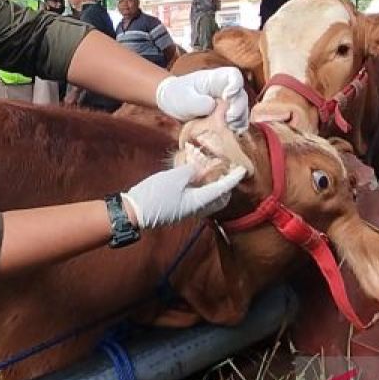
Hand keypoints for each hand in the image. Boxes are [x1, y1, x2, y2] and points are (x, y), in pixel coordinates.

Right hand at [121, 162, 245, 229]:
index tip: (242, 170)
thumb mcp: (174, 178)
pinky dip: (202, 187)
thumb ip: (191, 171)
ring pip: (209, 199)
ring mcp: (188, 210)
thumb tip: (202, 167)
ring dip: (213, 186)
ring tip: (210, 171)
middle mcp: (197, 208)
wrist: (135, 212)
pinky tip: (195, 177)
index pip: (222, 189)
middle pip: (219, 198)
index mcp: (199, 201)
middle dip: (226, 185)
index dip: (233, 178)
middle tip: (227, 170)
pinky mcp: (180, 208)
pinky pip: (198, 198)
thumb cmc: (155, 195)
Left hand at [155, 67, 249, 127]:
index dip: (235, 85)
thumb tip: (213, 106)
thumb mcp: (184, 98)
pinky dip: (235, 128)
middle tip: (227, 119)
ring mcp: (227, 103)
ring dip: (238, 121)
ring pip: (242, 111)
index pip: (234, 76)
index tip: (227, 97)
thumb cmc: (177, 95)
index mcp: (215, 79)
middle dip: (237, 109)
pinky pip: (237, 122)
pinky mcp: (226, 116)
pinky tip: (227, 134)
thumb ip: (198, 102)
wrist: (171, 104)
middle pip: (241, 96)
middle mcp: (225, 89)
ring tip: (226, 128)